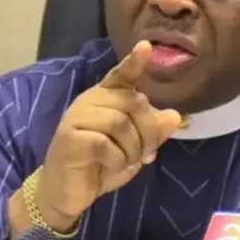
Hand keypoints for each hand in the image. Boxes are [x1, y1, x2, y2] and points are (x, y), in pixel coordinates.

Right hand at [17, 41, 183, 232]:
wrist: (63, 193)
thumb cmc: (99, 166)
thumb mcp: (133, 150)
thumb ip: (152, 133)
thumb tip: (175, 116)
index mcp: (105, 99)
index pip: (121, 75)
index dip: (134, 62)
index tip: (146, 47)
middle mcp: (90, 101)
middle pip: (133, 103)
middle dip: (147, 132)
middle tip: (143, 153)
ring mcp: (77, 117)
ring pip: (119, 123)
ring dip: (132, 148)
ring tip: (125, 161)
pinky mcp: (69, 138)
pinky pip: (104, 143)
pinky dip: (116, 159)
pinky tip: (110, 165)